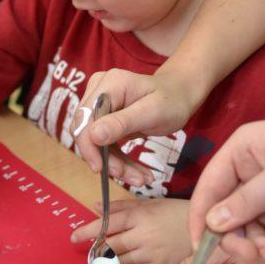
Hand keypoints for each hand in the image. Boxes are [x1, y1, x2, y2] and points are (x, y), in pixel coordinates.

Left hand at [71, 198, 191, 263]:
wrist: (206, 230)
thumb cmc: (175, 213)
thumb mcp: (150, 204)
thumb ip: (122, 207)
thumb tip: (96, 207)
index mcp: (140, 216)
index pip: (107, 224)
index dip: (87, 231)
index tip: (73, 237)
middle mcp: (143, 236)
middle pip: (110, 247)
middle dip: (97, 250)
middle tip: (90, 251)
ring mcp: (151, 254)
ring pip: (120, 262)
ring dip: (110, 262)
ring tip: (105, 260)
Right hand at [72, 67, 202, 177]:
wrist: (179, 96)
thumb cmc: (171, 100)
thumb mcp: (152, 112)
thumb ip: (122, 122)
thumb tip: (93, 136)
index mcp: (108, 84)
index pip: (85, 118)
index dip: (89, 145)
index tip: (101, 169)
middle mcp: (98, 92)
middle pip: (88, 132)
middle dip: (107, 159)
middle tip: (131, 178)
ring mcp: (100, 106)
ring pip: (96, 144)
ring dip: (115, 164)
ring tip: (139, 179)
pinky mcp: (104, 121)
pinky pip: (105, 146)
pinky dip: (119, 162)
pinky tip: (137, 174)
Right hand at [188, 113, 264, 260]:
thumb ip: (247, 201)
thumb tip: (211, 224)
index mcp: (241, 151)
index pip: (209, 186)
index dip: (201, 217)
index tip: (199, 246)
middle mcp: (250, 172)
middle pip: (226, 211)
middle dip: (234, 235)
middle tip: (248, 253)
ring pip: (247, 226)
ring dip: (255, 243)